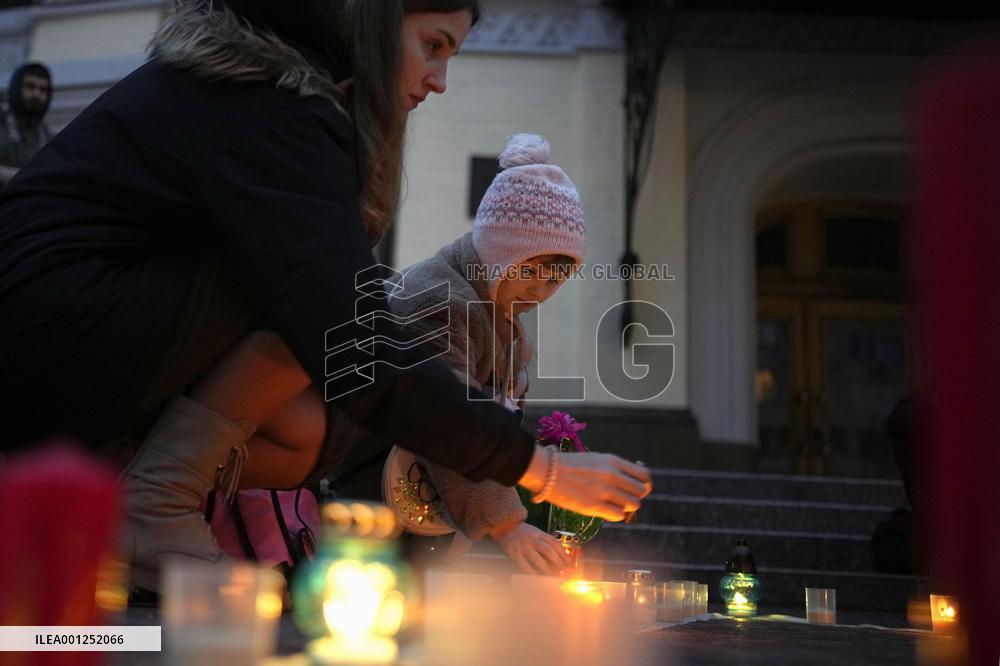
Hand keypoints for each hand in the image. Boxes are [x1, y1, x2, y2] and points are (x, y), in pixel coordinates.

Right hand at [491, 522, 568, 574]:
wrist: (504, 527)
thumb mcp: (535, 532)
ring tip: (553, 575)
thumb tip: (558, 555)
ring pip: (538, 560)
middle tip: (562, 569)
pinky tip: (538, 576)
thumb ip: (545, 541)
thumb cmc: (522, 532)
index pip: (554, 543)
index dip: (563, 554)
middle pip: (549, 552)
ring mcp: (523, 547)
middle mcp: (532, 540)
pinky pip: (525, 566)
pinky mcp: (515, 554)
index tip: (568, 561)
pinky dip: (533, 573)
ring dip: (548, 569)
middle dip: (558, 562)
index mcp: (539, 533)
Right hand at [518, 448, 652, 521]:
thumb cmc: (570, 466)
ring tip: (614, 504)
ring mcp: (604, 491)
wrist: (547, 472)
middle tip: (624, 498)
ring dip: (626, 507)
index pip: (644, 475)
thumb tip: (633, 481)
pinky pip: (619, 515)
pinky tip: (606, 510)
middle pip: (641, 492)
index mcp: (613, 461)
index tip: (636, 488)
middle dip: (635, 496)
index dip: (643, 484)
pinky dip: (616, 515)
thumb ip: (615, 469)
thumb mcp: (597, 459)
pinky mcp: (594, 506)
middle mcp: (612, 475)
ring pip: (633, 505)